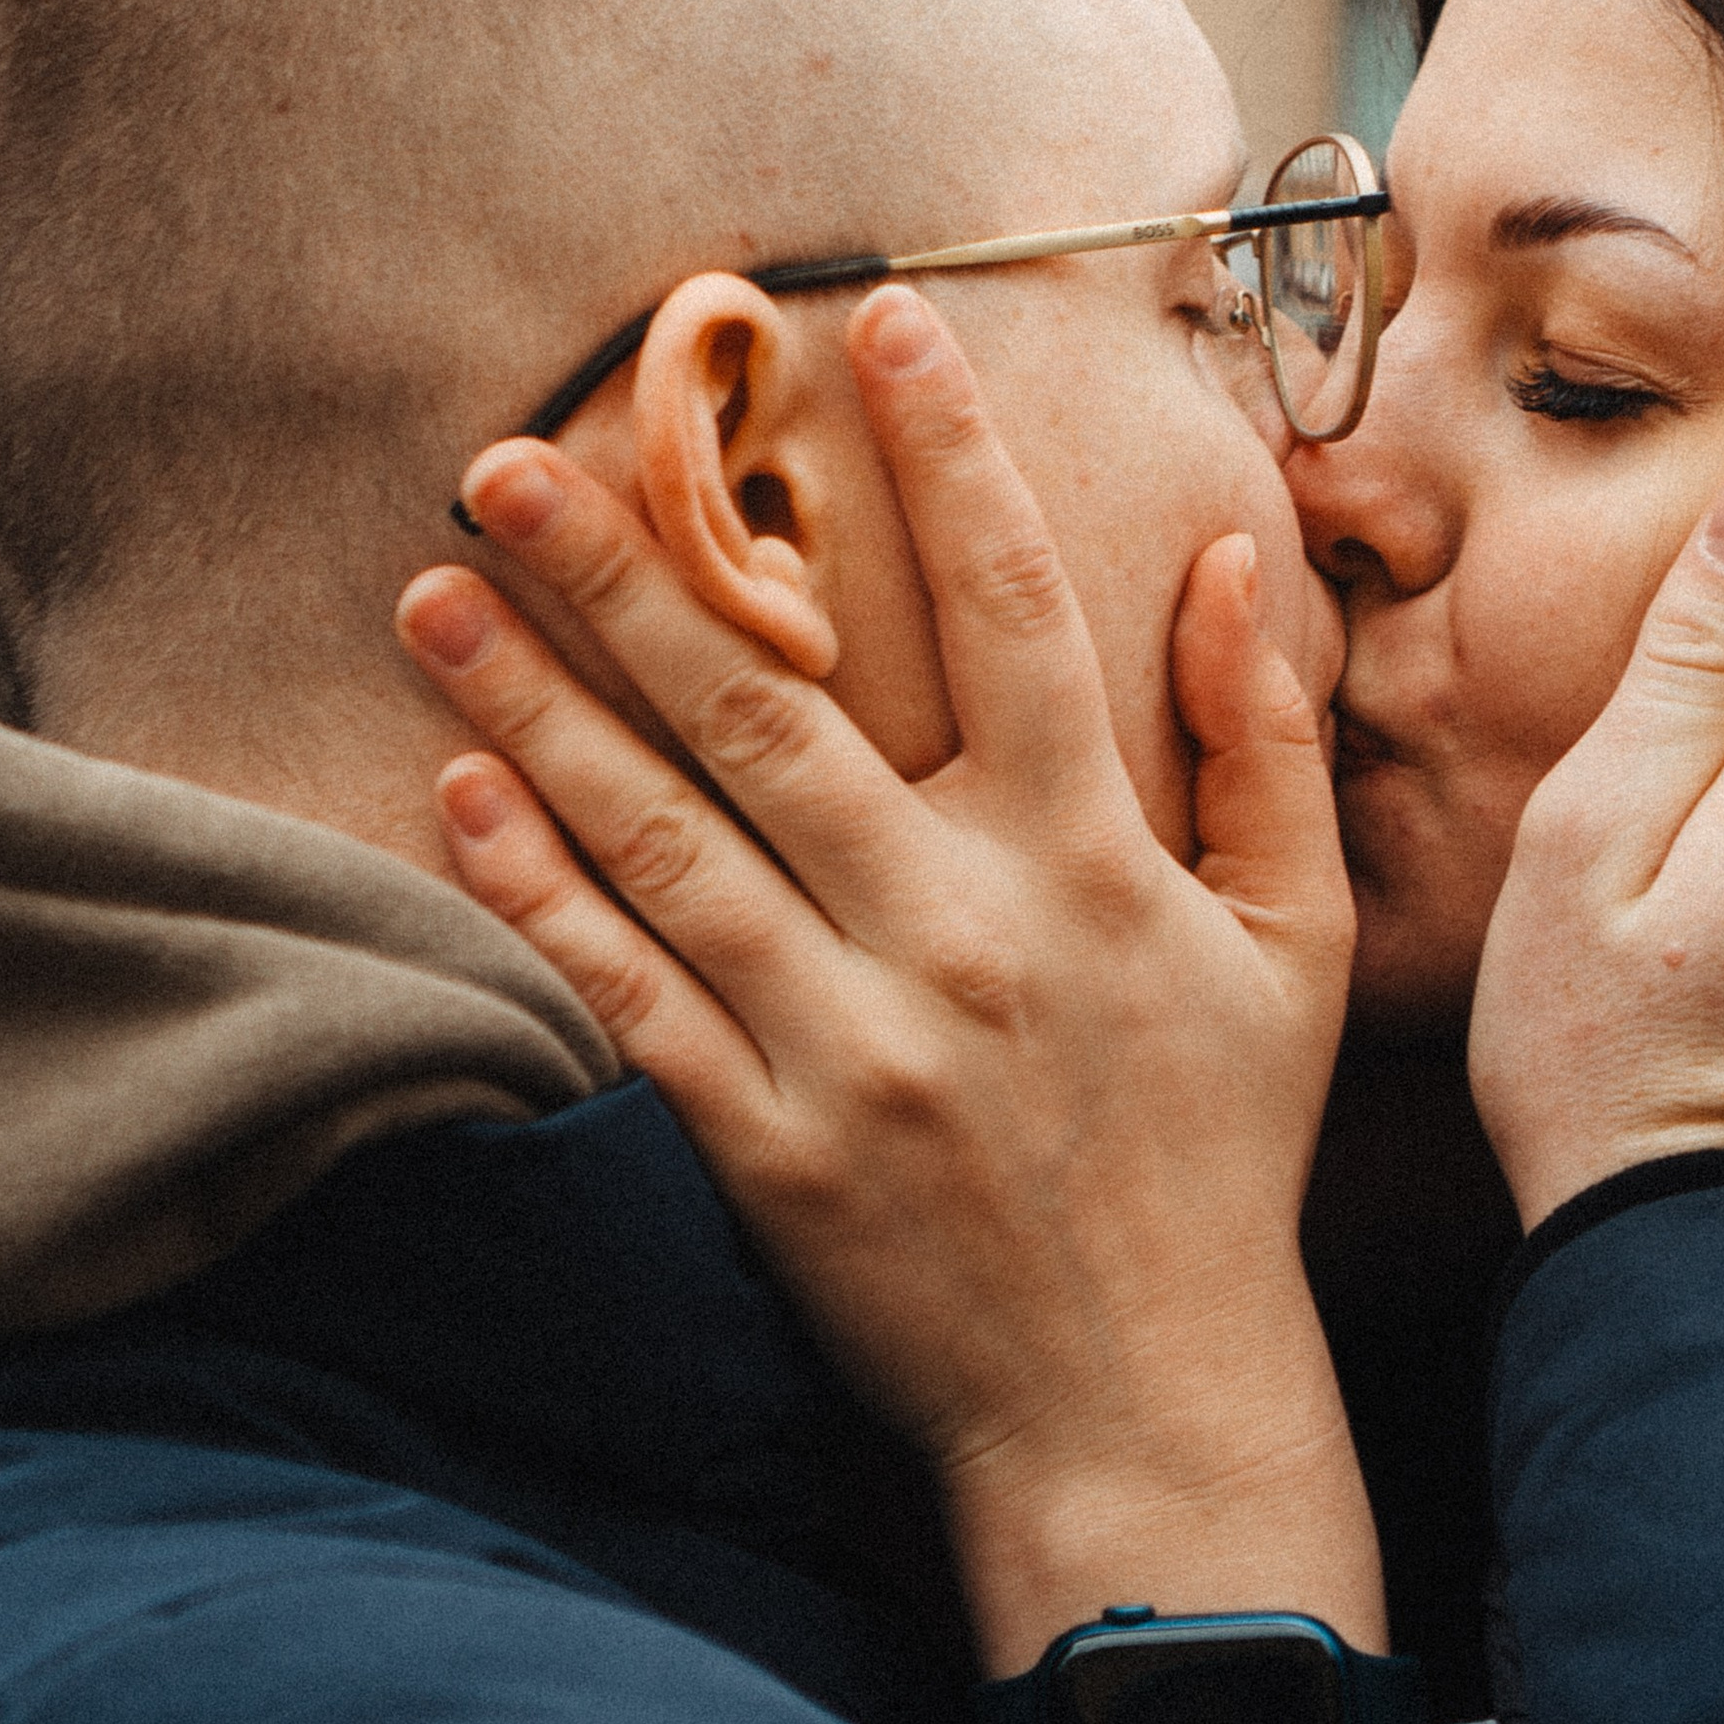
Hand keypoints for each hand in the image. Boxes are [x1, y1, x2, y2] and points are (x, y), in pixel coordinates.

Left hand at [396, 284, 1379, 1675]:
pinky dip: (544, 893)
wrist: (1145, 1409)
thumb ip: (1265, 744)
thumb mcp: (1294, 944)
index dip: (947, 455)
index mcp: (1089, 863)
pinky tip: (462, 792)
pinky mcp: (768, 1146)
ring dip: (535, 706)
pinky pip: (633, 997)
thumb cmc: (1219, 1156)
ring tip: (429, 594)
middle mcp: (959, 932)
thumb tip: (1230, 562)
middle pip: (769, 705)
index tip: (876, 314)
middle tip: (503, 453)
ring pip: (666, 837)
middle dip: (627, 566)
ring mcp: (852, 1043)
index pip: (1015, 611)